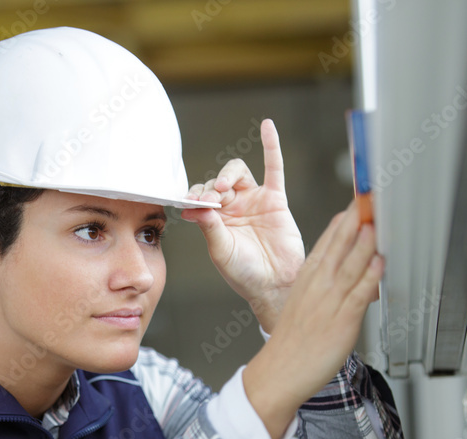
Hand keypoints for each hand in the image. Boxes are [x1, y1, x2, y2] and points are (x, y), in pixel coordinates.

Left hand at [181, 119, 304, 332]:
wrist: (274, 285)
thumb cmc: (244, 273)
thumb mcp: (220, 250)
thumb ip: (209, 227)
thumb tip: (194, 206)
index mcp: (214, 219)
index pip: (200, 196)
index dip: (195, 196)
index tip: (191, 204)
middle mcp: (232, 207)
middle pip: (217, 181)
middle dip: (210, 187)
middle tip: (211, 200)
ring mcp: (254, 201)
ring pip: (238, 172)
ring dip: (227, 175)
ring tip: (223, 189)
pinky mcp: (275, 200)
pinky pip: (274, 168)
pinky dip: (271, 146)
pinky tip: (267, 126)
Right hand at [242, 201, 383, 438]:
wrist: (279, 371)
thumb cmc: (293, 342)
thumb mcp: (307, 303)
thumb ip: (330, 285)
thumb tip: (353, 269)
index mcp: (308, 278)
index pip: (328, 240)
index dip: (345, 219)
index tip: (358, 200)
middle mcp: (319, 285)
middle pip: (340, 244)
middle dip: (356, 219)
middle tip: (370, 196)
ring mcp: (330, 302)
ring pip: (351, 264)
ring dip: (365, 240)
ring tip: (376, 218)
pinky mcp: (342, 321)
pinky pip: (358, 293)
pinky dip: (370, 275)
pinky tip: (379, 261)